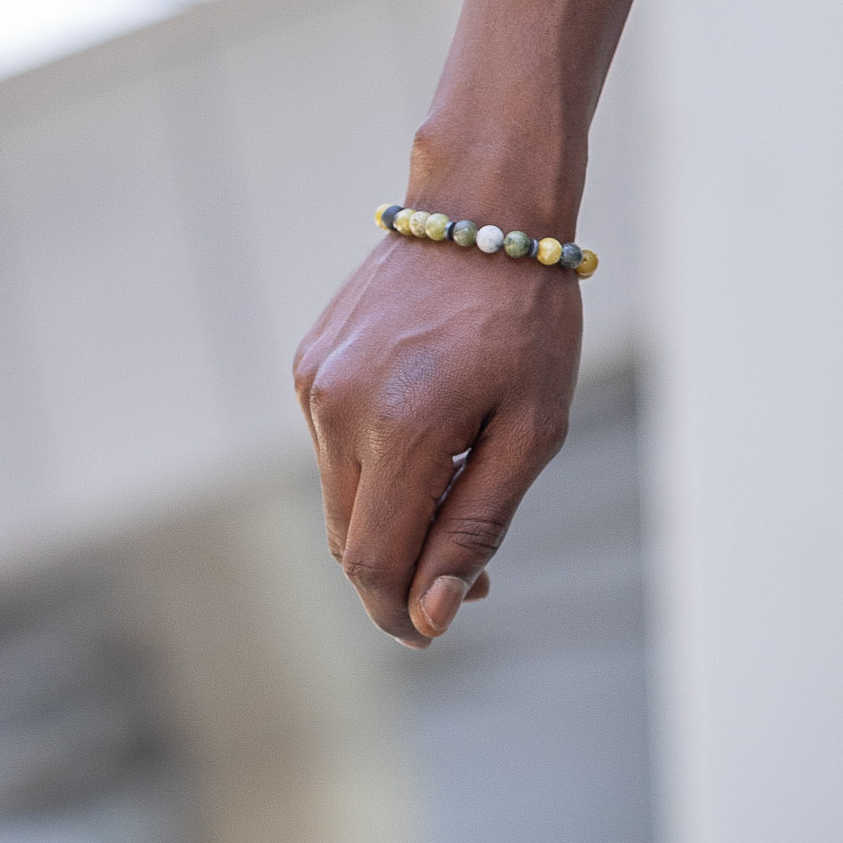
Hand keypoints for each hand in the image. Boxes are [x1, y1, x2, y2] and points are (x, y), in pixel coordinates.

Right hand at [292, 228, 578, 646]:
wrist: (482, 212)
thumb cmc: (526, 323)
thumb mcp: (533, 432)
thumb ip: (478, 525)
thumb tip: (434, 611)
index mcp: (401, 429)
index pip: (371, 562)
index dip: (400, 612)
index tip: (437, 631)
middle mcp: (338, 408)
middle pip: (348, 540)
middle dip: (402, 575)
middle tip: (468, 578)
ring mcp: (314, 385)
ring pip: (340, 500)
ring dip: (391, 524)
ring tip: (460, 500)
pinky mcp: (310, 366)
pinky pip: (336, 452)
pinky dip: (377, 474)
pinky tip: (431, 448)